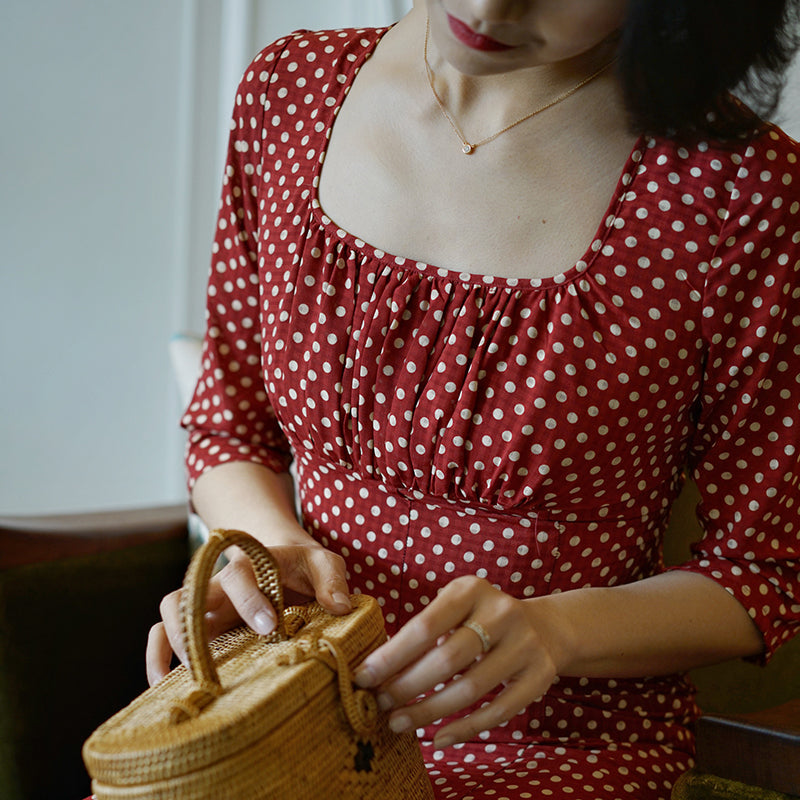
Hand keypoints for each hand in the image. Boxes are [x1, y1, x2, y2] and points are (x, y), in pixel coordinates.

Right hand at [145, 543, 350, 685]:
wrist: (286, 566)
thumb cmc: (305, 567)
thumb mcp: (325, 564)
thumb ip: (333, 580)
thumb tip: (338, 606)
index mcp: (251, 565)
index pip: (238, 575)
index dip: (249, 599)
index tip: (269, 626)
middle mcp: (220, 584)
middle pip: (188, 593)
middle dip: (195, 626)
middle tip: (216, 661)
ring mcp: (206, 605)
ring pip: (170, 613)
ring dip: (172, 644)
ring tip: (189, 678)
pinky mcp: (202, 627)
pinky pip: (162, 634)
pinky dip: (157, 657)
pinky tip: (163, 685)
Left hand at [352, 576, 561, 748]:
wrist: (544, 627)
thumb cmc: (481, 619)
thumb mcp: (456, 606)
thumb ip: (425, 629)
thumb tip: (377, 668)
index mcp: (471, 590)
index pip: (424, 625)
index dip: (392, 655)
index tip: (364, 677)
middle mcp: (501, 612)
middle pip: (447, 659)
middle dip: (407, 686)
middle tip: (380, 704)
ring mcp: (525, 645)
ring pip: (470, 688)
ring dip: (429, 711)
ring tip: (399, 723)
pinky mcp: (539, 676)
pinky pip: (498, 711)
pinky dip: (464, 728)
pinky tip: (437, 738)